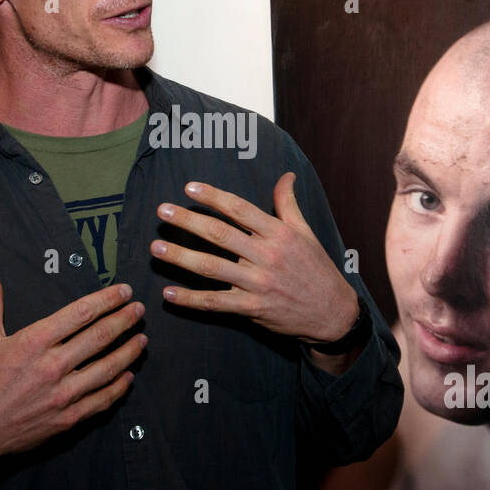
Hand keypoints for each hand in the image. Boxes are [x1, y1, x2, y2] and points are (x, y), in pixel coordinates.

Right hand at [0, 268, 146, 489]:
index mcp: (33, 342)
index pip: (80, 313)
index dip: (107, 299)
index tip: (124, 291)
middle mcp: (51, 366)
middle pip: (100, 337)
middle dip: (125, 320)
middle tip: (139, 309)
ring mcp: (62, 395)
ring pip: (108, 369)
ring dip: (129, 352)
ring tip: (142, 339)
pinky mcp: (67, 419)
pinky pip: (102, 400)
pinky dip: (119, 386)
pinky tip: (128, 375)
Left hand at [150, 172, 359, 344]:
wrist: (333, 313)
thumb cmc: (317, 269)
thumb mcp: (306, 232)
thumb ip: (288, 204)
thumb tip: (286, 175)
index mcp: (278, 234)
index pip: (240, 209)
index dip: (213, 197)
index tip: (189, 188)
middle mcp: (266, 255)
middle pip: (220, 234)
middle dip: (188, 221)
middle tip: (162, 211)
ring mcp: (258, 283)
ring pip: (212, 267)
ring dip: (181, 257)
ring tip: (156, 248)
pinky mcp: (253, 308)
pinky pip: (216, 303)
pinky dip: (190, 300)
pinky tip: (168, 293)